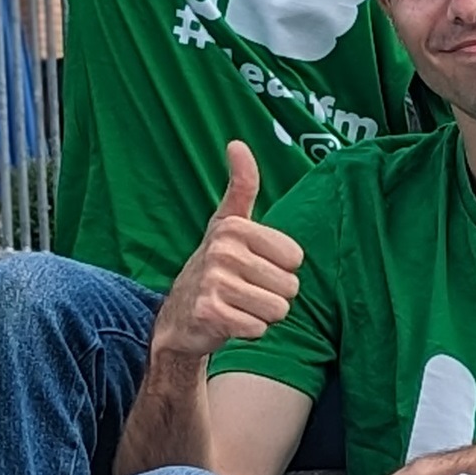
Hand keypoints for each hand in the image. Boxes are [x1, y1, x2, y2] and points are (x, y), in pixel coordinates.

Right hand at [153, 142, 304, 356]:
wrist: (180, 315)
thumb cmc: (215, 266)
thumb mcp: (227, 223)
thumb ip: (241, 186)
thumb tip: (236, 143)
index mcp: (234, 227)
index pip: (296, 259)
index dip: (281, 270)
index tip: (254, 268)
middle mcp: (222, 250)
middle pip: (290, 286)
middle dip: (274, 296)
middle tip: (245, 291)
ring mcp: (213, 281)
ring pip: (278, 309)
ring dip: (263, 315)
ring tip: (239, 306)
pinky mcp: (210, 313)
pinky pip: (259, 329)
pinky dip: (250, 331)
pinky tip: (230, 322)